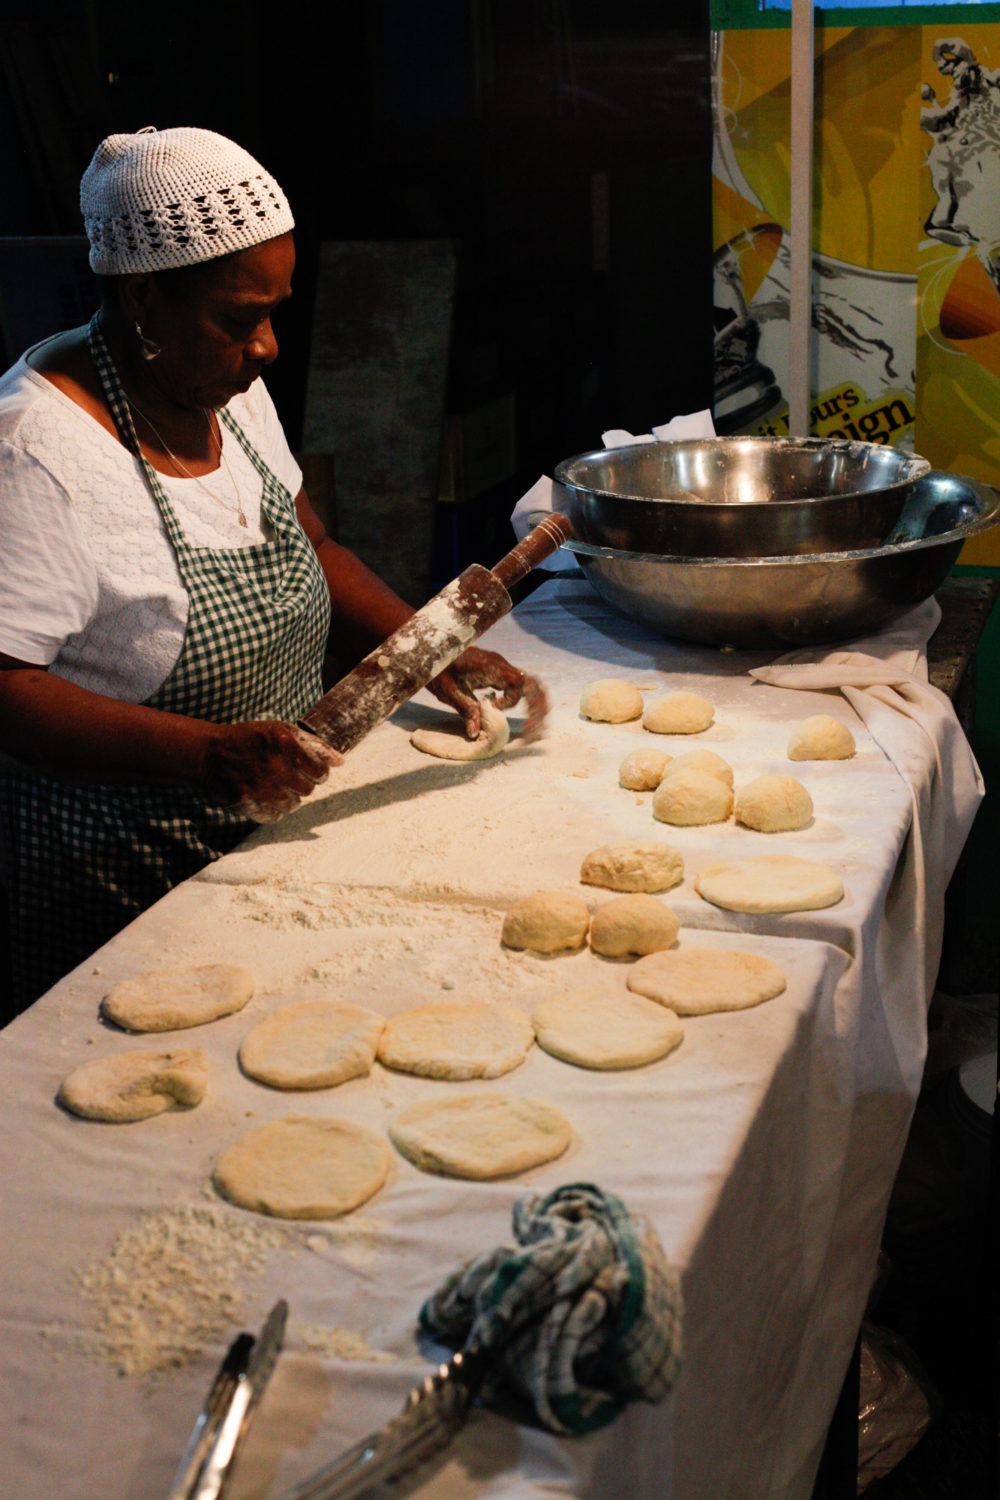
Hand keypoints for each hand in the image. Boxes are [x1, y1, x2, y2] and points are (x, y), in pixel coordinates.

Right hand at [199, 721, 340, 822]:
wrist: (209, 754)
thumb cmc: (250, 739)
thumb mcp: (281, 730)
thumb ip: (313, 745)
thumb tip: (341, 761)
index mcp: (285, 744)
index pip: (321, 772)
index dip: (317, 772)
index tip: (308, 769)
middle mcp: (275, 767)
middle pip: (309, 789)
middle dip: (301, 782)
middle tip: (285, 774)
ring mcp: (261, 787)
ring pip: (294, 805)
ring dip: (287, 796)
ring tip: (273, 783)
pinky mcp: (248, 804)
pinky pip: (276, 816)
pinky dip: (273, 808)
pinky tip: (263, 794)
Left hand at [428, 648, 548, 740]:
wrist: (433, 651)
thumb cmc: (439, 668)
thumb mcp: (448, 690)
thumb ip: (465, 709)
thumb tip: (475, 732)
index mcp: (490, 666)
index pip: (517, 682)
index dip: (509, 700)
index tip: (492, 708)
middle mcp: (501, 665)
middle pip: (532, 683)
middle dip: (537, 706)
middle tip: (534, 729)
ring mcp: (502, 668)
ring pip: (531, 685)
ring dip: (537, 705)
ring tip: (537, 727)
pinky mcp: (500, 674)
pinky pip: (521, 686)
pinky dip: (528, 701)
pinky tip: (528, 717)